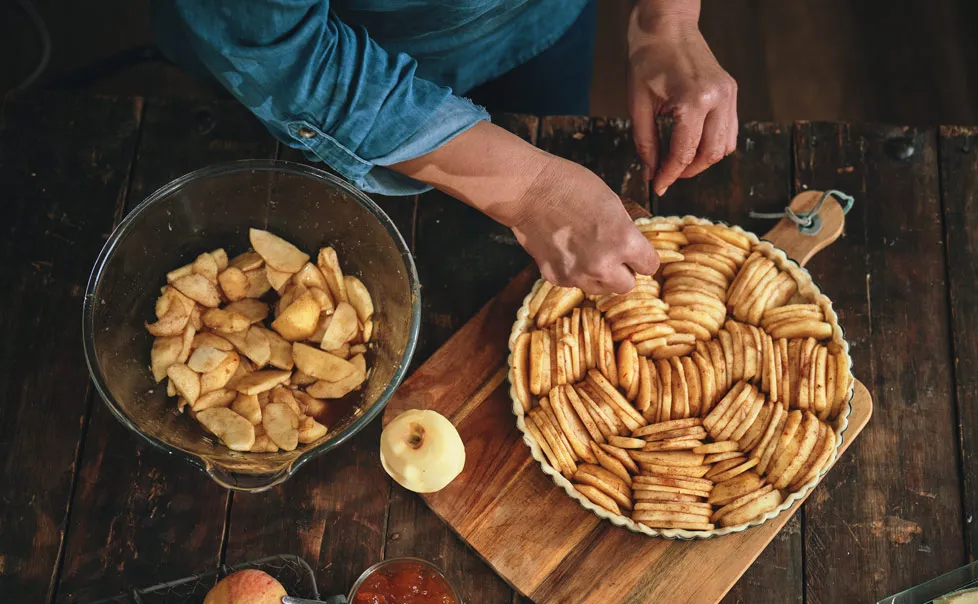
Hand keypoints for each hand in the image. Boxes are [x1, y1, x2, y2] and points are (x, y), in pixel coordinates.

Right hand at [510, 155, 658, 294]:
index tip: (636, 253)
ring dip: (599, 275)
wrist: (528, 191)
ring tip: (586, 252)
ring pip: (600, 289)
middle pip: (626, 286)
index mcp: (624, 242)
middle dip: (622, 271)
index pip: (650, 266)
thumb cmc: (570, 186)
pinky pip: (574, 283)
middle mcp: (603, 265)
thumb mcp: (612, 202)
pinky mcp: (556, 277)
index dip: (642, 257)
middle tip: (612, 254)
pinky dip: (573, 271)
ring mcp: (577, 274)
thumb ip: (625, 231)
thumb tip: (631, 248)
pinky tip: (565, 250)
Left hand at [627, 4, 737, 195]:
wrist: (666, 26)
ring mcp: (729, 95)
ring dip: (702, 160)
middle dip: (687, 171)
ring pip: (724, 146)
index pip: (683, 153)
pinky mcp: (731, 92)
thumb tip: (650, 174)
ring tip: (678, 162)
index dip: (669, 175)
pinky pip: (730, 131)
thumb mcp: (638, 105)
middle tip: (666, 176)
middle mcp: (718, 99)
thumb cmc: (646, 60)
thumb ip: (646, 143)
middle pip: (710, 155)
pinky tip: (692, 145)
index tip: (657, 188)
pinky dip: (713, 145)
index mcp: (693, 101)